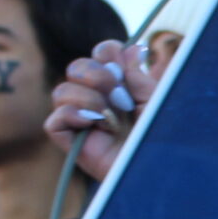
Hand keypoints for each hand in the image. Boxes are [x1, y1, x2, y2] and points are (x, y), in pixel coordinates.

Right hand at [42, 38, 159, 182]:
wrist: (160, 170)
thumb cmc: (163, 138)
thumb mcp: (155, 102)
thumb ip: (138, 77)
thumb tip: (132, 48)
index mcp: (122, 86)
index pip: (101, 54)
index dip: (107, 53)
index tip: (122, 66)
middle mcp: (99, 100)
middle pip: (76, 67)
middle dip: (96, 74)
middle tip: (120, 95)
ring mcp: (83, 121)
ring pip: (61, 91)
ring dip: (88, 99)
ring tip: (112, 120)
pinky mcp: (72, 143)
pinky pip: (54, 121)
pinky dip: (73, 117)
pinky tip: (96, 127)